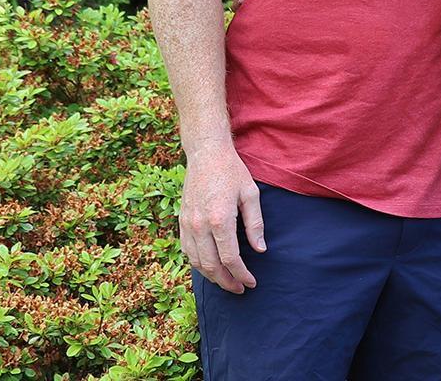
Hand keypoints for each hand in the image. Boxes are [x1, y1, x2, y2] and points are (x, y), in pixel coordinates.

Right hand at [179, 140, 265, 292]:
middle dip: (227, 282)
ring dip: (212, 276)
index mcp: (219, 219)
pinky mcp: (181, 220)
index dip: (241, 275)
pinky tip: (210, 266)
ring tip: (227, 281)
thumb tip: (260, 250)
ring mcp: (188, 223)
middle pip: (212, 266)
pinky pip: (187, 251)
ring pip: (197, 262)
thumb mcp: (250, 193)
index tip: (251, 282)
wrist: (205, 153)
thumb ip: (255, 224)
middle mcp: (200, 225)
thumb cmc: (231, 171)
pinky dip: (198, 264)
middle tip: (240, 288)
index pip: (230, 259)